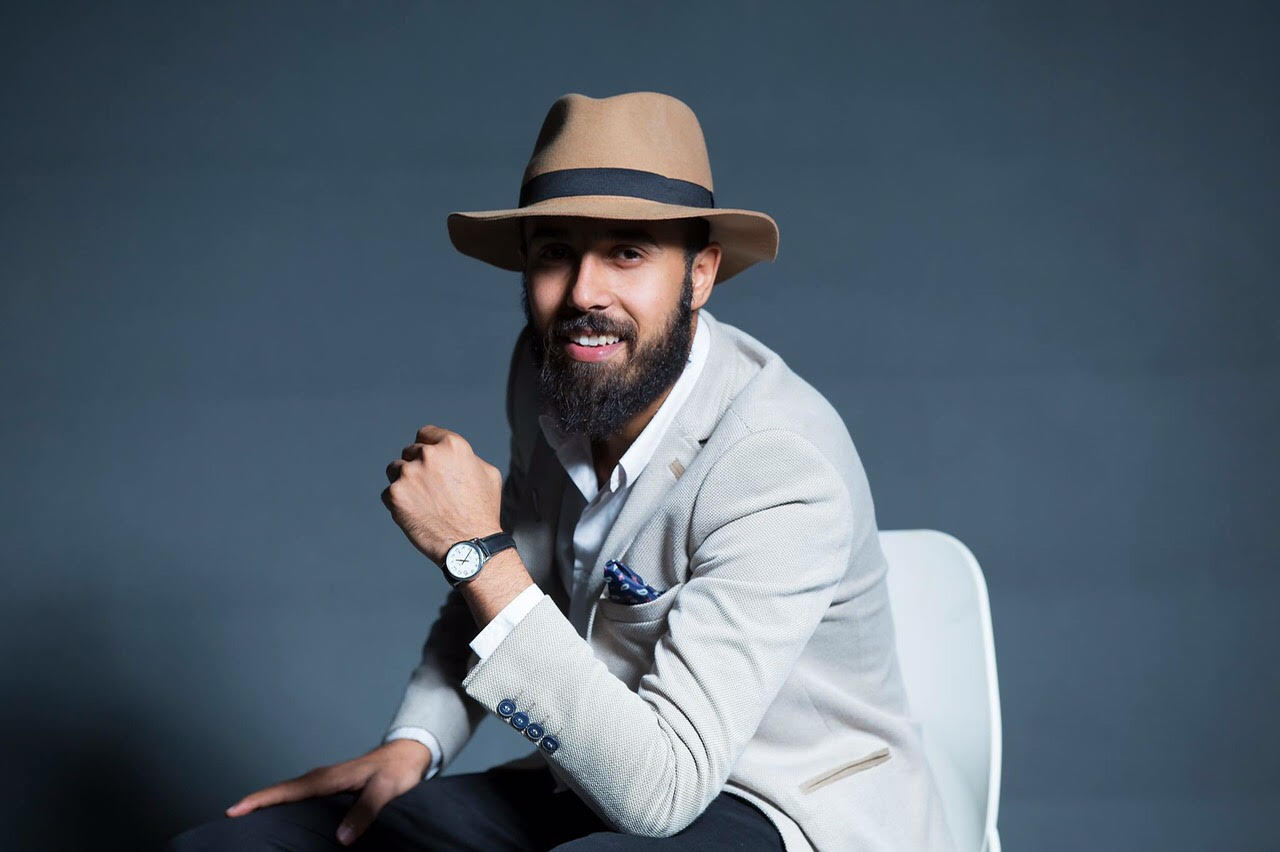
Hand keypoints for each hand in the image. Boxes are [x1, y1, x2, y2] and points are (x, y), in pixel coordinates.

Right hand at [224, 738, 432, 845]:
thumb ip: (365, 811)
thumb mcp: (385, 790)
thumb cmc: (397, 770)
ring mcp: (325, 782)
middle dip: (254, 805)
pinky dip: (284, 805)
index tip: (233, 810)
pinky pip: (300, 797)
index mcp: (328, 778)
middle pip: (280, 792)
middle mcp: (321, 778)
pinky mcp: (331, 787)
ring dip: (268, 805)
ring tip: (246, 824)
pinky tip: (281, 819)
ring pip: (288, 794)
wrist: (408, 754)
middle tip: (229, 823)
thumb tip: (342, 837)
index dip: (259, 800)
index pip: (286, 790)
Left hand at [381, 424, 503, 564]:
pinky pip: (389, 493)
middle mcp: (428, 455)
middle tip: (429, 489)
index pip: (426, 433)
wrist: (470, 545)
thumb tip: (451, 455)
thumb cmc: (482, 511)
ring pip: (395, 469)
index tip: (428, 460)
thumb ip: (467, 457)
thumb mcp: (488, 474)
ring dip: (404, 482)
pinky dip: (399, 503)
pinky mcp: (394, 495)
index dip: (428, 447)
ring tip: (422, 502)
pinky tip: (416, 514)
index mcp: (452, 445)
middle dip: (417, 466)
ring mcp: (409, 474)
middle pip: (410, 451)